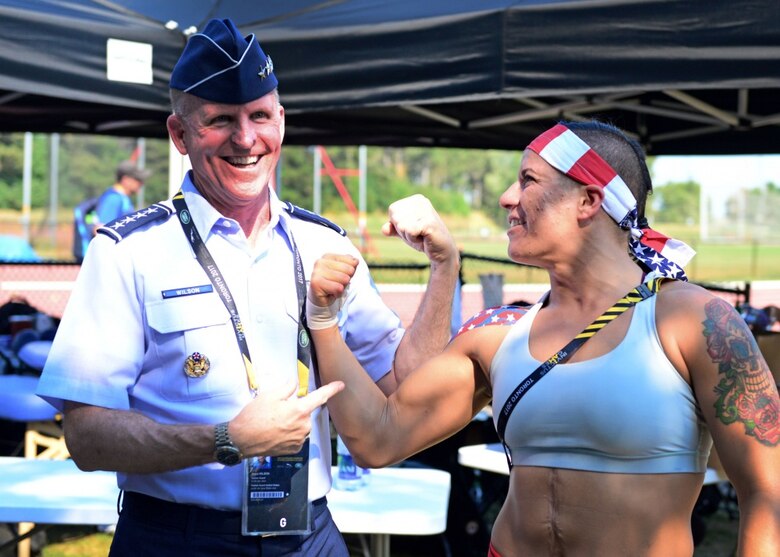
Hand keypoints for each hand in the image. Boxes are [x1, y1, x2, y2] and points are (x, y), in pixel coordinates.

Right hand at [229, 376, 343, 456]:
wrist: (241, 440)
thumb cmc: (254, 416)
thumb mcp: (269, 395)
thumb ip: (287, 388)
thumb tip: (295, 385)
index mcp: (299, 410)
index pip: (320, 397)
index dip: (332, 389)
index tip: (341, 385)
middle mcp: (303, 426)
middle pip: (306, 412)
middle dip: (296, 408)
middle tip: (278, 410)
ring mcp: (300, 439)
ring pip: (301, 424)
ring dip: (292, 421)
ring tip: (273, 422)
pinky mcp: (294, 449)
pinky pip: (297, 436)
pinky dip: (289, 432)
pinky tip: (275, 432)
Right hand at [307, 254, 358, 328]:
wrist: (322, 301)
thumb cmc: (334, 285)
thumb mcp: (345, 273)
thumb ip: (351, 264)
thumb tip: (355, 261)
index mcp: (327, 257)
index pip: (351, 261)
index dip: (351, 272)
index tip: (341, 277)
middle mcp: (320, 262)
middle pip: (349, 270)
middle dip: (346, 280)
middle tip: (337, 284)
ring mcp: (316, 272)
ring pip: (344, 279)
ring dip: (342, 287)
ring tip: (333, 289)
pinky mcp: (316, 283)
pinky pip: (338, 288)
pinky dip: (338, 294)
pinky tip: (330, 293)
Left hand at [381, 194, 457, 265]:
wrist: (442, 252)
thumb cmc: (423, 240)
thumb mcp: (405, 232)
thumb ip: (393, 228)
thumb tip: (384, 229)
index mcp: (416, 199)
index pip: (392, 210)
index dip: (398, 224)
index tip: (413, 228)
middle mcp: (421, 201)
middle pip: (396, 217)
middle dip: (403, 231)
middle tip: (418, 234)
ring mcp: (426, 211)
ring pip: (401, 225)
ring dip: (408, 236)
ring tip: (421, 236)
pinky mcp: (429, 223)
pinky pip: (409, 231)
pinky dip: (413, 239)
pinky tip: (424, 238)